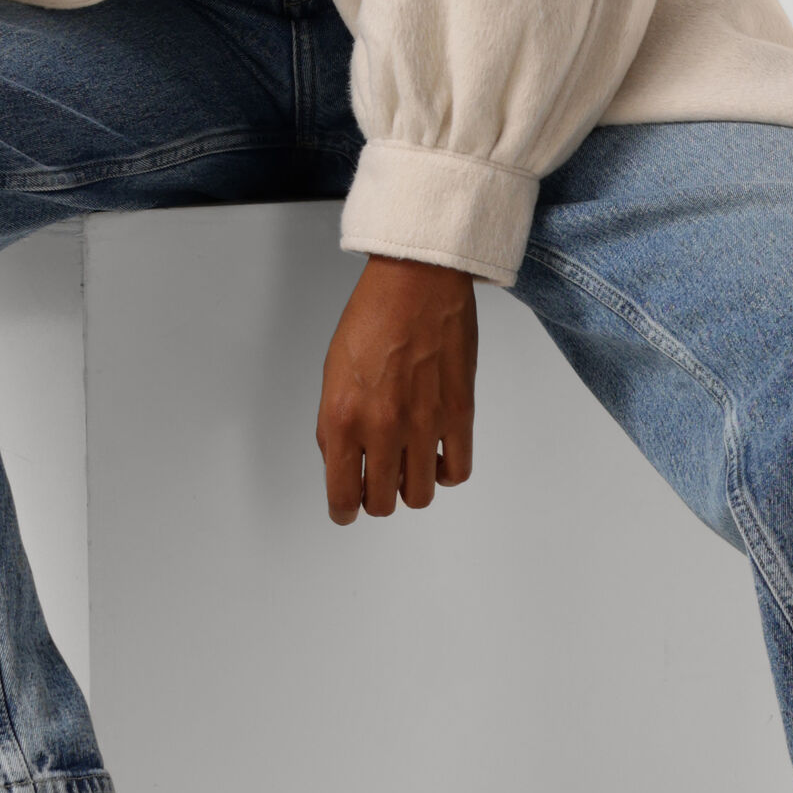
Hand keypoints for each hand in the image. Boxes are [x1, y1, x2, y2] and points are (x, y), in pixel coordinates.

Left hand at [316, 257, 476, 522]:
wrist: (416, 282)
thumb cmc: (371, 318)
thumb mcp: (332, 374)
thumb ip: (335, 425)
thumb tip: (344, 462)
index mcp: (342, 419)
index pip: (342, 495)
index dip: (342, 510)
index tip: (345, 508)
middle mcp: (383, 429)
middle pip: (382, 503)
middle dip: (375, 499)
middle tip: (376, 482)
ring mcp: (425, 425)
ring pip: (421, 495)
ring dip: (410, 488)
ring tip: (408, 466)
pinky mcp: (459, 415)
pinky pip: (457, 471)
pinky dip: (446, 473)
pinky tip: (437, 456)